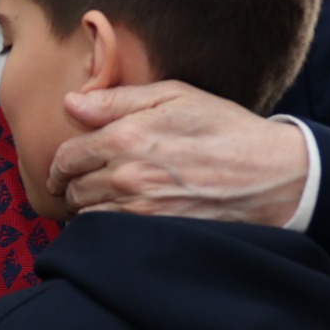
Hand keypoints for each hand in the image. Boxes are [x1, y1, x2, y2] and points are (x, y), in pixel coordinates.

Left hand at [51, 81, 308, 225]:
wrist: (270, 173)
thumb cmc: (225, 128)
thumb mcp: (175, 96)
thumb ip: (118, 100)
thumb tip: (71, 102)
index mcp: (126, 137)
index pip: (67, 156)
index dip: (59, 164)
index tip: (62, 169)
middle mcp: (127, 176)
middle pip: (73, 189)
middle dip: (72, 185)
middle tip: (81, 184)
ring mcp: (140, 208)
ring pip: (87, 215)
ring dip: (87, 208)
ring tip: (101, 200)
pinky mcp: (154, 232)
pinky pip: (109, 234)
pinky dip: (106, 227)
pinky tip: (119, 216)